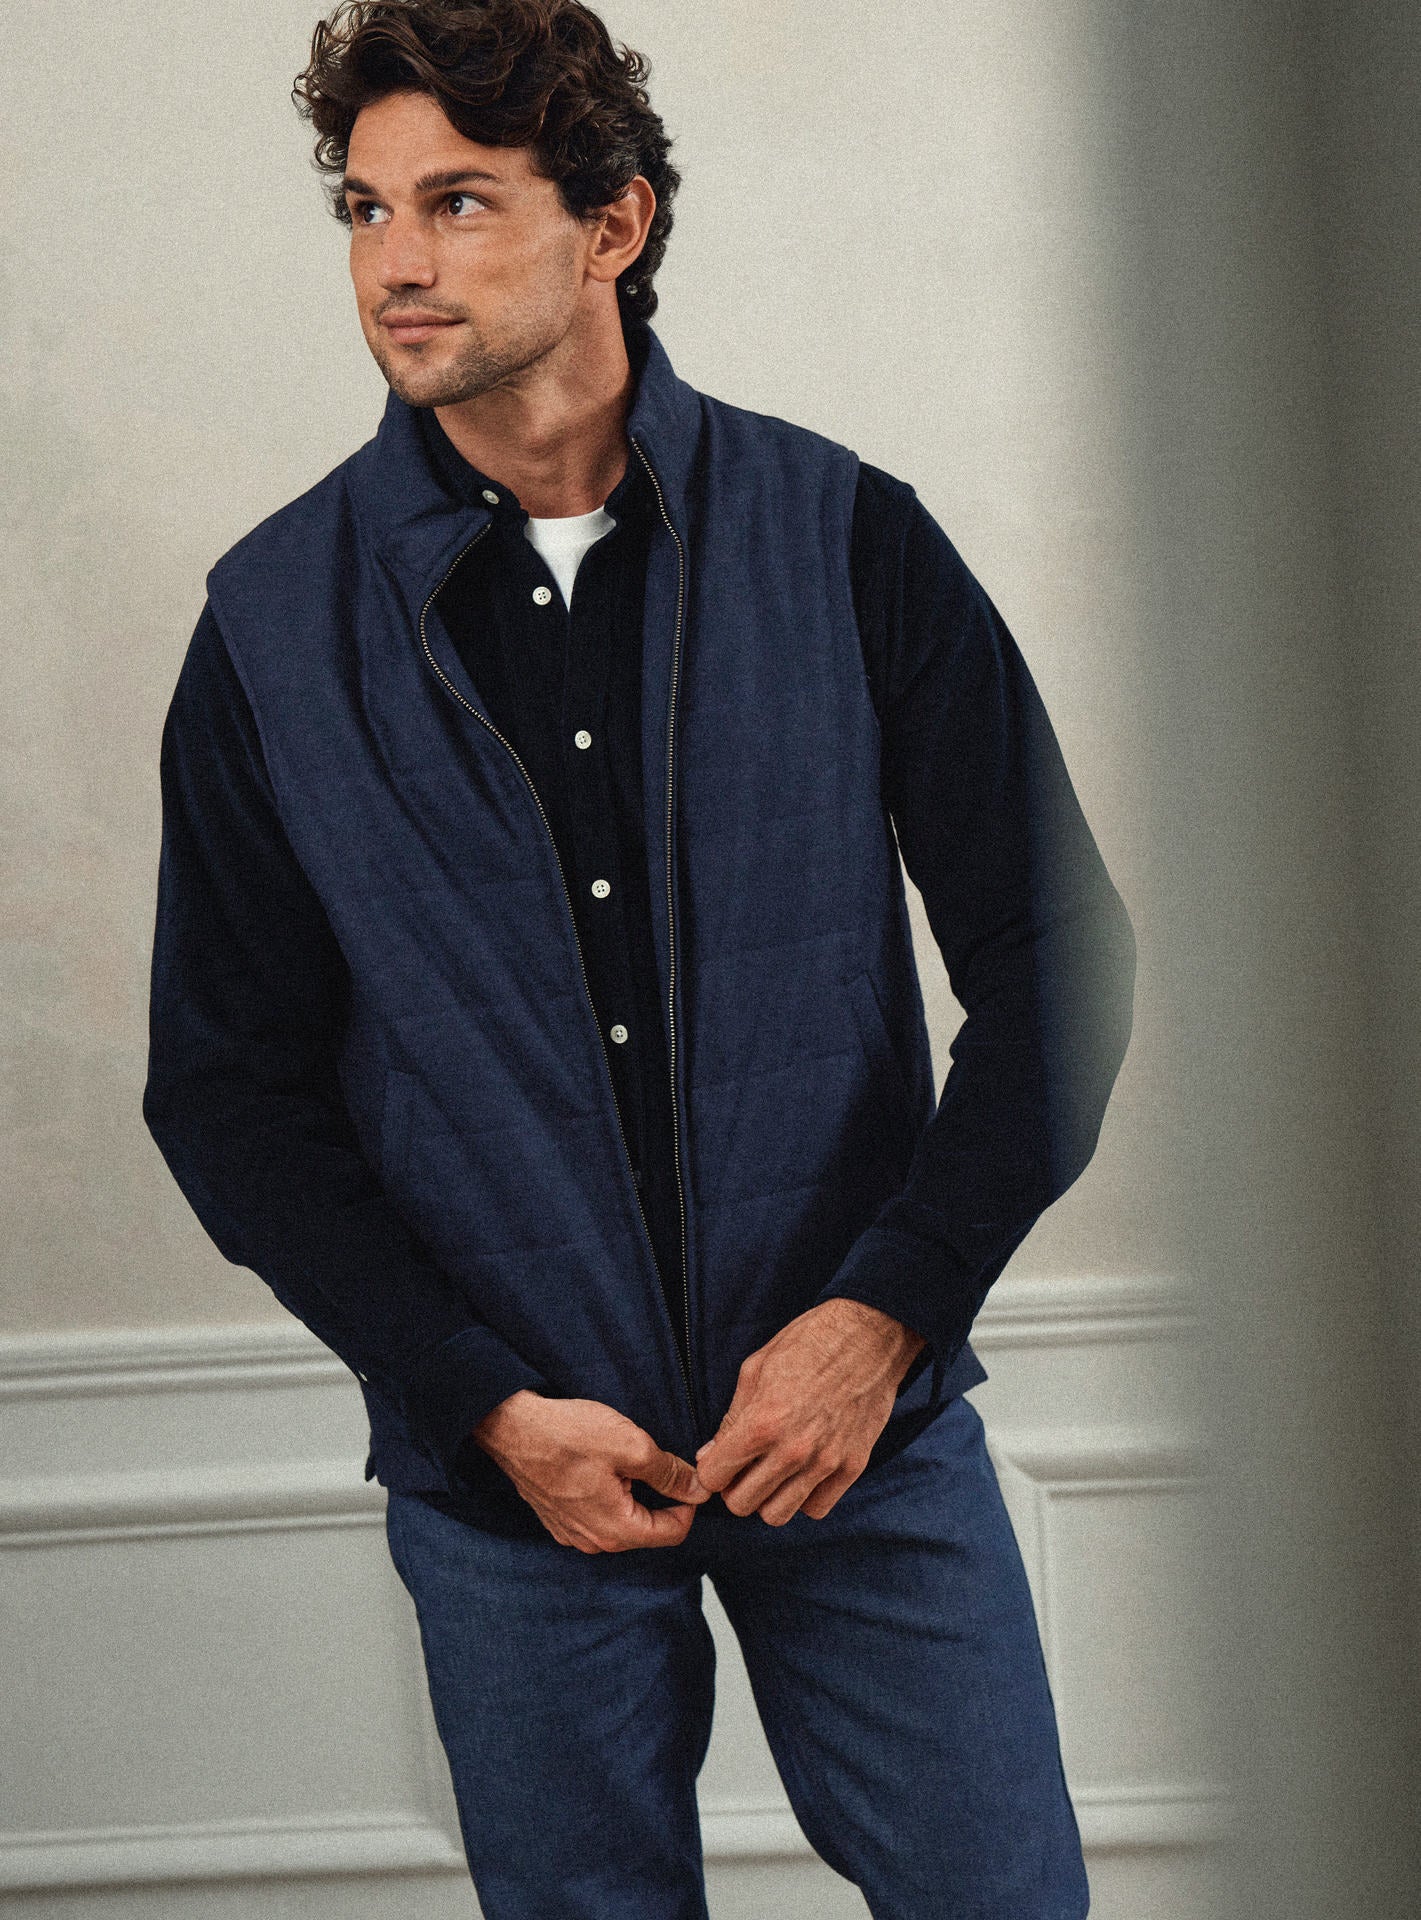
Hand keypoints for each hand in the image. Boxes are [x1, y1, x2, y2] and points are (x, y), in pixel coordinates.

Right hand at [469, 1390, 711, 1552]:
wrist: (511, 1428)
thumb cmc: (568, 1435)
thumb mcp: (631, 1446)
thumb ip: (669, 1472)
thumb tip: (700, 1489)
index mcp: (616, 1531)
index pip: (674, 1533)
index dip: (689, 1503)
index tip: (687, 1474)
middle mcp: (594, 1542)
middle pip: (648, 1528)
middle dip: (661, 1498)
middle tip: (657, 1459)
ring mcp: (572, 1533)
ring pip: (622, 1521)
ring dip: (633, 1495)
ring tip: (625, 1460)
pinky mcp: (558, 1519)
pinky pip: (597, 1515)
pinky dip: (608, 1495)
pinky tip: (600, 1467)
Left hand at [692, 1299, 926, 1525]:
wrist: (869, 1334)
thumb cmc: (808, 1342)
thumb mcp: (756, 1369)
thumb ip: (731, 1418)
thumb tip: (709, 1455)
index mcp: (763, 1421)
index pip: (715, 1477)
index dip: (711, 1470)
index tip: (718, 1461)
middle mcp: (793, 1450)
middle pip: (742, 1504)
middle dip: (734, 1487)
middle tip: (743, 1466)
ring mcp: (825, 1462)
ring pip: (777, 1515)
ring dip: (767, 1498)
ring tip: (772, 1472)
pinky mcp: (852, 1466)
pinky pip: (816, 1508)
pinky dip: (804, 1497)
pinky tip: (802, 1473)